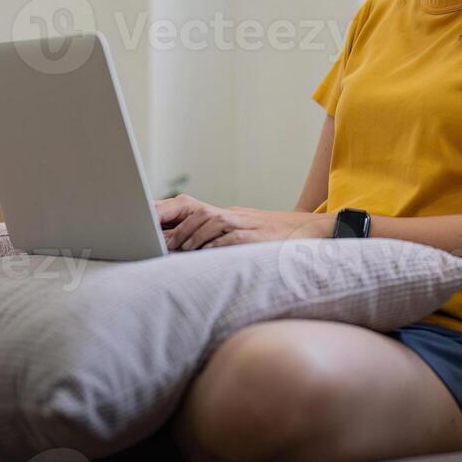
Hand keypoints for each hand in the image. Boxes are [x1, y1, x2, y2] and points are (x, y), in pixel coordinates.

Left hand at [154, 194, 332, 250]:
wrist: (318, 233)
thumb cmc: (280, 240)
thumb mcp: (247, 235)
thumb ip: (221, 239)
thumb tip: (189, 251)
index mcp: (230, 214)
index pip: (190, 207)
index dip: (165, 212)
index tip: (143, 221)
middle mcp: (236, 215)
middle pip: (195, 210)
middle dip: (172, 224)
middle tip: (154, 240)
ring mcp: (247, 224)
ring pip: (210, 221)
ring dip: (189, 235)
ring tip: (174, 249)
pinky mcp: (258, 238)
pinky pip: (230, 239)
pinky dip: (212, 246)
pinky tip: (201, 255)